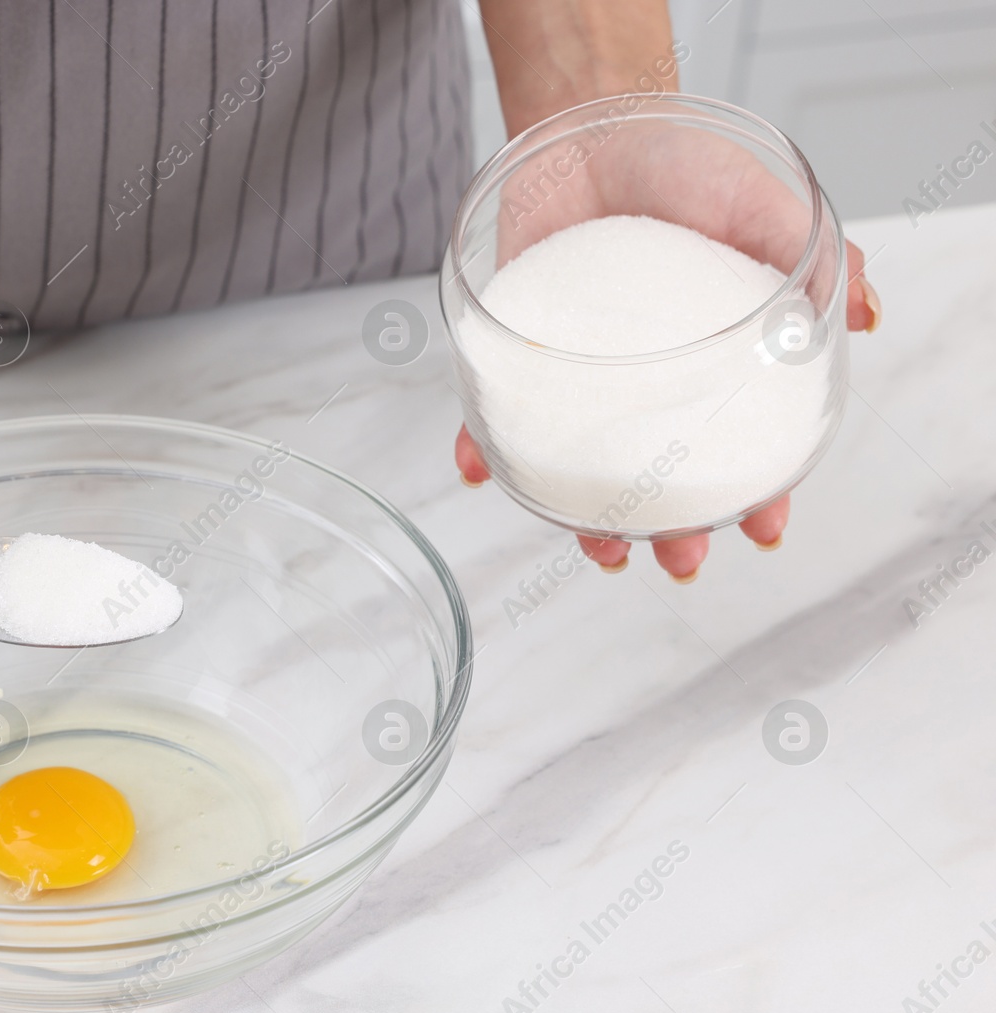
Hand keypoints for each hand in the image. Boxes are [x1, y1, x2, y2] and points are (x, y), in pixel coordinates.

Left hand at [454, 122, 881, 579]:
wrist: (598, 123)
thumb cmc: (688, 165)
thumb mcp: (764, 207)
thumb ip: (816, 259)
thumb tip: (862, 310)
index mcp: (712, 363)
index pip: (740, 447)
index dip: (758, 494)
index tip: (762, 528)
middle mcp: (645, 382)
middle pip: (662, 479)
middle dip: (675, 531)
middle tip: (681, 560)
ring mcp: (581, 374)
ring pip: (582, 468)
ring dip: (587, 519)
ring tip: (600, 550)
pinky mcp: (519, 350)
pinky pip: (496, 410)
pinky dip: (484, 444)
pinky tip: (480, 469)